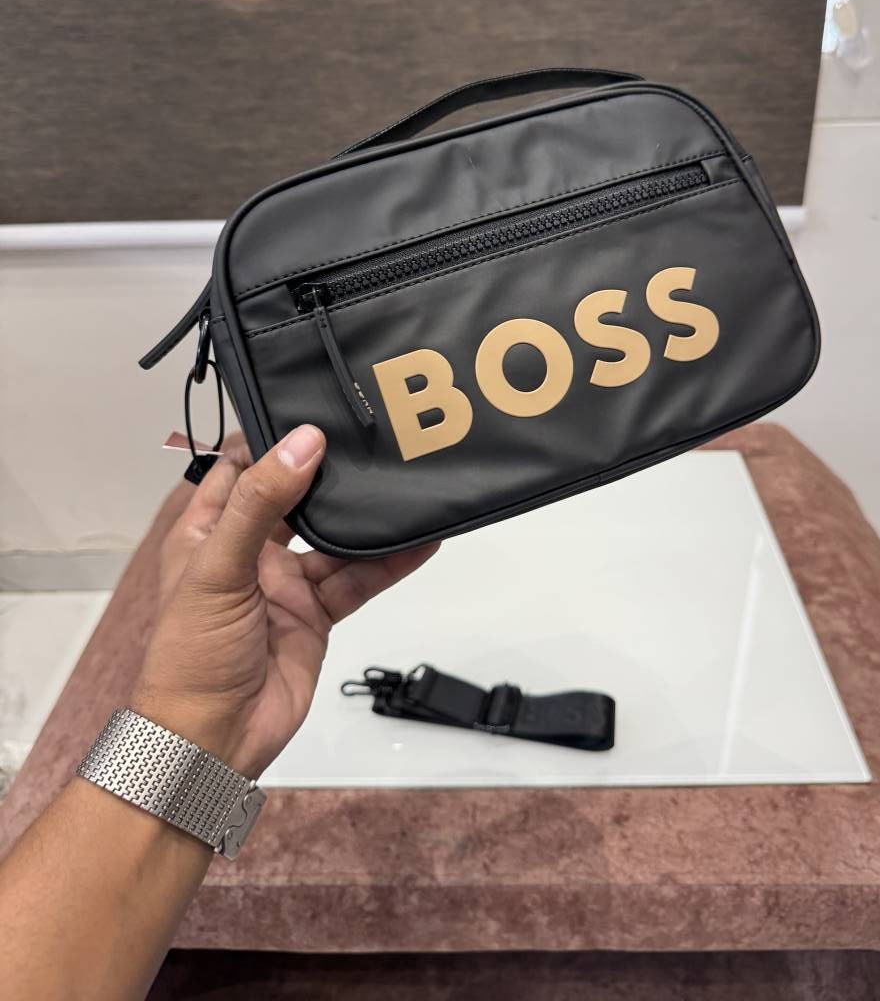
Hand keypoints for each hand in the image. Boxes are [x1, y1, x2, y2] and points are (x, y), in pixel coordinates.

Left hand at [131, 425, 437, 776]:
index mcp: (208, 532)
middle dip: (326, 472)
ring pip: (333, 538)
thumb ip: (260, 505)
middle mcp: (248, 552)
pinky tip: (418, 541)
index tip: (310, 411)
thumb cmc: (191, 657)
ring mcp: (284, 584)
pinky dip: (387, 562)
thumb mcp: (218, 569)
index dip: (270, 440)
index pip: (238, 469)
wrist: (215, 738)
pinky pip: (356, 579)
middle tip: (368, 439)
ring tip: (401, 484)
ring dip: (363, 517)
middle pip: (293, 498)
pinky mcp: (315, 615)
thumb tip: (300, 446)